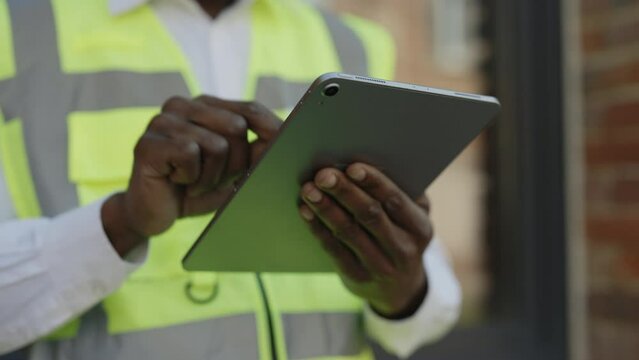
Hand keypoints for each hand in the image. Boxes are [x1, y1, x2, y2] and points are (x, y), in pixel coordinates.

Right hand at [102, 96, 280, 255]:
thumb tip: (285, 136)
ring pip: (217, 145)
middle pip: (238, 127)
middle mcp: (183, 105)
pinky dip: (191, 178)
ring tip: (194, 183)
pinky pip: (189, 155)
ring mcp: (163, 121)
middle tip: (214, 179)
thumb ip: (256, 152)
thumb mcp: (234, 171)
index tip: (286, 150)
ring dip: (212, 177)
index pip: (250, 109)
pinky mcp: (147, 143)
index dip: (272, 130)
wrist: (153, 215)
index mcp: (206, 106)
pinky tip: (177, 181)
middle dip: (235, 163)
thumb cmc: (196, 188)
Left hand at [298, 163, 432, 318]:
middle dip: (344, 192)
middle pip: (370, 215)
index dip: (374, 182)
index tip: (352, 167)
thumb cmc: (401, 236)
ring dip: (326, 208)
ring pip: (348, 232)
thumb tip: (368, 163)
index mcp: (420, 228)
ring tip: (308, 189)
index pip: (395, 201)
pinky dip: (317, 228)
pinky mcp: (357, 278)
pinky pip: (334, 249)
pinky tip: (305, 210)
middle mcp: (403, 249)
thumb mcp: (411, 218)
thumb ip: (400, 194)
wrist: (399, 289)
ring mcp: (379, 267)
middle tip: (323, 174)